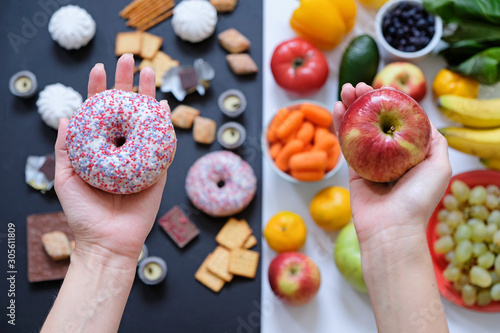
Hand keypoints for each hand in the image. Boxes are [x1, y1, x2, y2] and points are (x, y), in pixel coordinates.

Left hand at [54, 54, 169, 264]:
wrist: (107, 242)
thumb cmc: (83, 213)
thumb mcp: (67, 178)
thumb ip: (67, 147)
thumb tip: (66, 116)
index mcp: (100, 149)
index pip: (100, 113)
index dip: (98, 90)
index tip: (98, 68)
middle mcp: (121, 149)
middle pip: (126, 110)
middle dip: (127, 84)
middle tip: (127, 59)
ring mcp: (141, 158)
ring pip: (146, 121)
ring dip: (149, 96)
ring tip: (149, 72)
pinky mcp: (158, 170)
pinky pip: (163, 144)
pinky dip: (164, 125)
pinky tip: (163, 106)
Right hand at [333, 83, 451, 246]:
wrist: (391, 228)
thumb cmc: (418, 199)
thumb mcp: (440, 166)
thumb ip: (436, 142)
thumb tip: (426, 121)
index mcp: (411, 153)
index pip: (400, 120)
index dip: (390, 102)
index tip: (381, 87)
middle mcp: (390, 155)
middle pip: (376, 121)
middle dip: (367, 101)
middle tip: (357, 86)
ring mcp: (370, 161)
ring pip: (359, 129)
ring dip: (351, 108)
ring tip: (345, 90)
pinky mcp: (353, 170)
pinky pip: (346, 144)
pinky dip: (340, 125)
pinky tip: (337, 109)